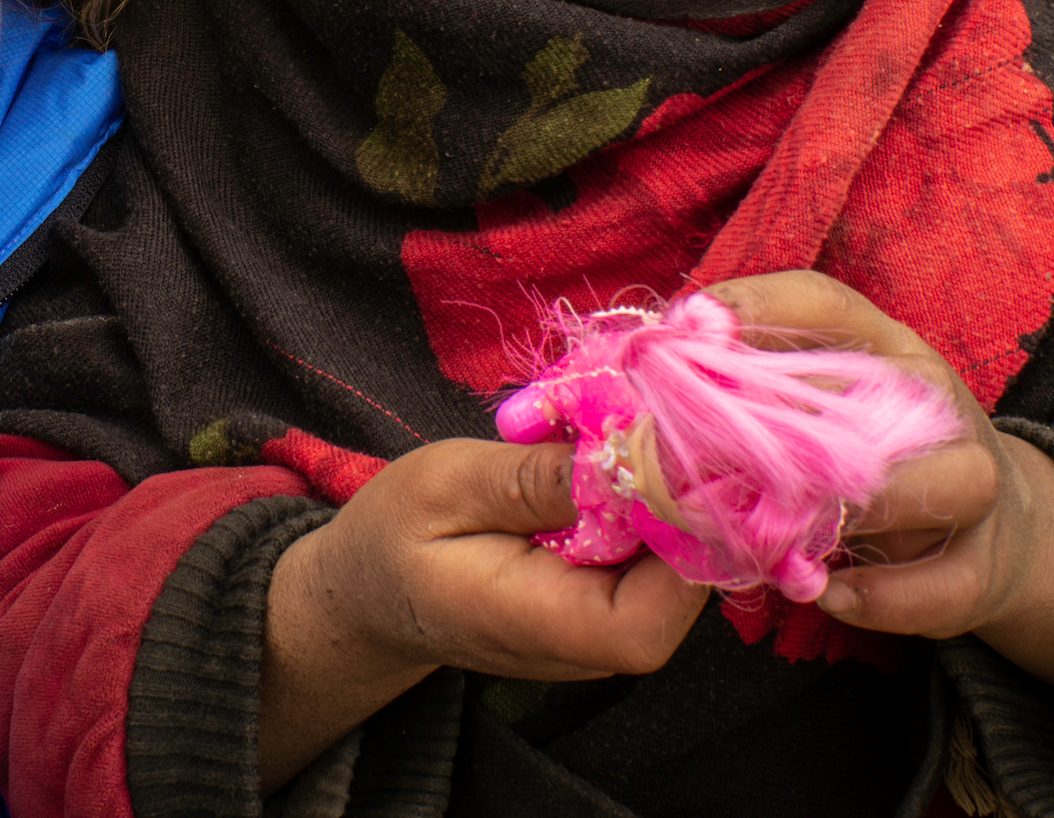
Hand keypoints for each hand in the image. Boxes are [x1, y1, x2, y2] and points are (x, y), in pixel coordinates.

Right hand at [260, 437, 709, 786]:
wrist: (368, 591)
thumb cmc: (394, 537)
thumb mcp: (448, 485)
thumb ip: (537, 479)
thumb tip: (628, 455)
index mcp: (546, 625)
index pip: (656, 612)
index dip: (684, 533)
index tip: (676, 445)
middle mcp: (592, 643)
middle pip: (684, 583)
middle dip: (682, 493)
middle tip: (654, 410)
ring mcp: (605, 627)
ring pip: (678, 563)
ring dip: (665, 490)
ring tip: (625, 423)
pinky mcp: (608, 601)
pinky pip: (653, 555)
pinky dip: (646, 501)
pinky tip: (614, 454)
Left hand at [709, 271, 1053, 733]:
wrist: (994, 527)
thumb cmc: (877, 450)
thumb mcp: (827, 402)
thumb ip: (756, 384)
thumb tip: (660, 367)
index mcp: (889, 349)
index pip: (827, 304)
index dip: (758, 307)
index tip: (688, 324)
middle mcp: (938, 405)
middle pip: (881, 394)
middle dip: (794, 425)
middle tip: (711, 453)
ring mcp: (972, 483)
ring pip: (945, 483)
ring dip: (860, 508)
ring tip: (787, 530)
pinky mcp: (983, 567)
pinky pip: (943, 584)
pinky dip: (882, 597)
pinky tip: (826, 594)